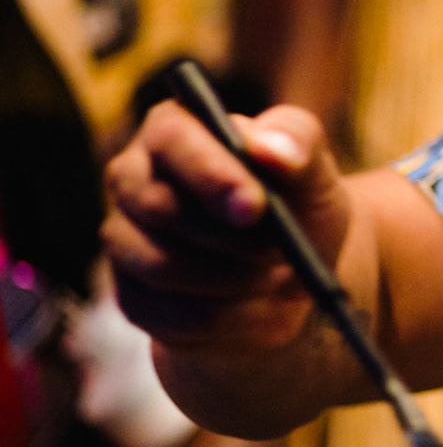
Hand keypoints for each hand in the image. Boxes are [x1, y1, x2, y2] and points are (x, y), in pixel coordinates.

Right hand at [102, 99, 349, 354]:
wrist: (292, 277)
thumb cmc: (299, 207)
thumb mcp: (314, 170)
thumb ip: (298, 142)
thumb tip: (271, 150)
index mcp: (173, 130)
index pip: (173, 140)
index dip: (213, 175)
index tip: (256, 207)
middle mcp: (133, 178)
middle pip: (159, 208)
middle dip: (233, 237)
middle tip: (282, 251)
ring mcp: (124, 240)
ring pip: (163, 266)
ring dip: (235, 278)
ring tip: (275, 274)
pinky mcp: (132, 297)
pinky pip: (172, 315)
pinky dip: (229, 315)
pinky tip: (254, 303)